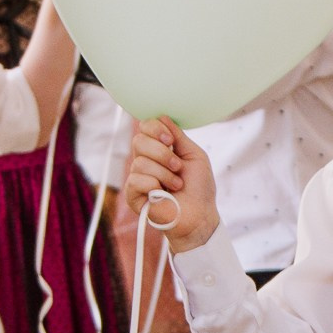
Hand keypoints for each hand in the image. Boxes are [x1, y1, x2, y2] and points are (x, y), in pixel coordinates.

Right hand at [125, 117, 221, 251]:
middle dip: (162, 152)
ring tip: (176, 185)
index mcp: (159, 149)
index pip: (145, 127)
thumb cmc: (199, 188)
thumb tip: (162, 116)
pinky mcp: (133, 195)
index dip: (155, 128)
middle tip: (177, 166)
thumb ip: (178, 136)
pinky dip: (154, 185)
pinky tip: (163, 194)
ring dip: (164, 173)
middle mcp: (146, 160)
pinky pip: (136, 179)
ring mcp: (138, 177)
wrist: (200, 216)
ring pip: (140, 161)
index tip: (171, 140)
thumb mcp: (194, 155)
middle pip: (139, 140)